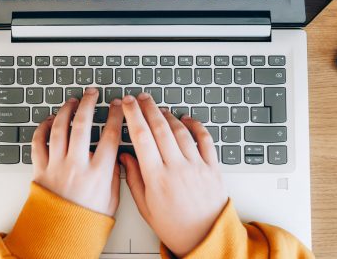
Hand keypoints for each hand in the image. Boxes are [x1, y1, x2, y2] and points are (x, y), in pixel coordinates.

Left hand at [31, 87, 123, 215]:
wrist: (60, 235)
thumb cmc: (86, 220)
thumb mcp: (112, 200)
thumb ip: (115, 176)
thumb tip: (117, 157)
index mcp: (98, 172)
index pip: (109, 135)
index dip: (114, 116)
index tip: (117, 105)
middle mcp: (77, 165)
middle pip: (82, 124)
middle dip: (88, 103)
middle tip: (92, 93)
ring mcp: (56, 166)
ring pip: (59, 129)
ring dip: (66, 110)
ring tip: (72, 101)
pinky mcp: (40, 170)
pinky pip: (38, 143)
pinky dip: (43, 128)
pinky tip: (50, 120)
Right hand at [120, 94, 227, 256]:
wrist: (206, 238)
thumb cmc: (174, 226)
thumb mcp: (145, 207)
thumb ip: (133, 179)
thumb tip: (125, 157)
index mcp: (157, 178)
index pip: (141, 137)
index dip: (132, 116)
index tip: (126, 104)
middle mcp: (177, 168)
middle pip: (160, 128)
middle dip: (148, 108)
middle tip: (139, 97)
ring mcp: (196, 166)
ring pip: (180, 131)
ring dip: (168, 115)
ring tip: (158, 107)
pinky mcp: (212, 167)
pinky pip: (205, 139)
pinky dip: (195, 125)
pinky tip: (186, 119)